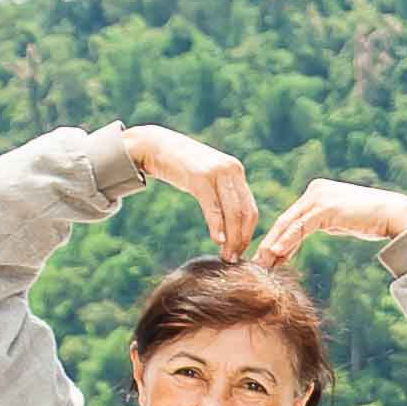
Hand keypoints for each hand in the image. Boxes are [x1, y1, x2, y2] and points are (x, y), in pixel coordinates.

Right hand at [120, 125, 255, 258]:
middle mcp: (231, 170)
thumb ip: (222, 193)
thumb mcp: (208, 177)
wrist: (156, 146)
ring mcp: (217, 172)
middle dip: (241, 239)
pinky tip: (217, 240)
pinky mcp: (201, 177)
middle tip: (234, 259)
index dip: (248, 233)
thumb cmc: (182, 166)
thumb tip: (233, 223)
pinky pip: (213, 207)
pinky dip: (217, 226)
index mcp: (236, 171)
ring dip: (231, 238)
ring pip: (232, 212)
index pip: (250, 208)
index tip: (241, 251)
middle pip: (244, 213)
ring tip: (226, 255)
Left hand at [253, 178, 406, 268]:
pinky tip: (276, 254)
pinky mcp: (325, 208)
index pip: (291, 218)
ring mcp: (319, 197)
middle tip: (256, 263)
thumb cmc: (373, 220)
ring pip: (289, 224)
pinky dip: (288, 241)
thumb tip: (309, 232)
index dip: (277, 238)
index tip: (266, 257)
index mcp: (317, 192)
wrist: (396, 214)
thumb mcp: (340, 221)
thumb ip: (324, 222)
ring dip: (273, 245)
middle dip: (270, 243)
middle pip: (286, 220)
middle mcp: (314, 191)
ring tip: (261, 263)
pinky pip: (301, 227)